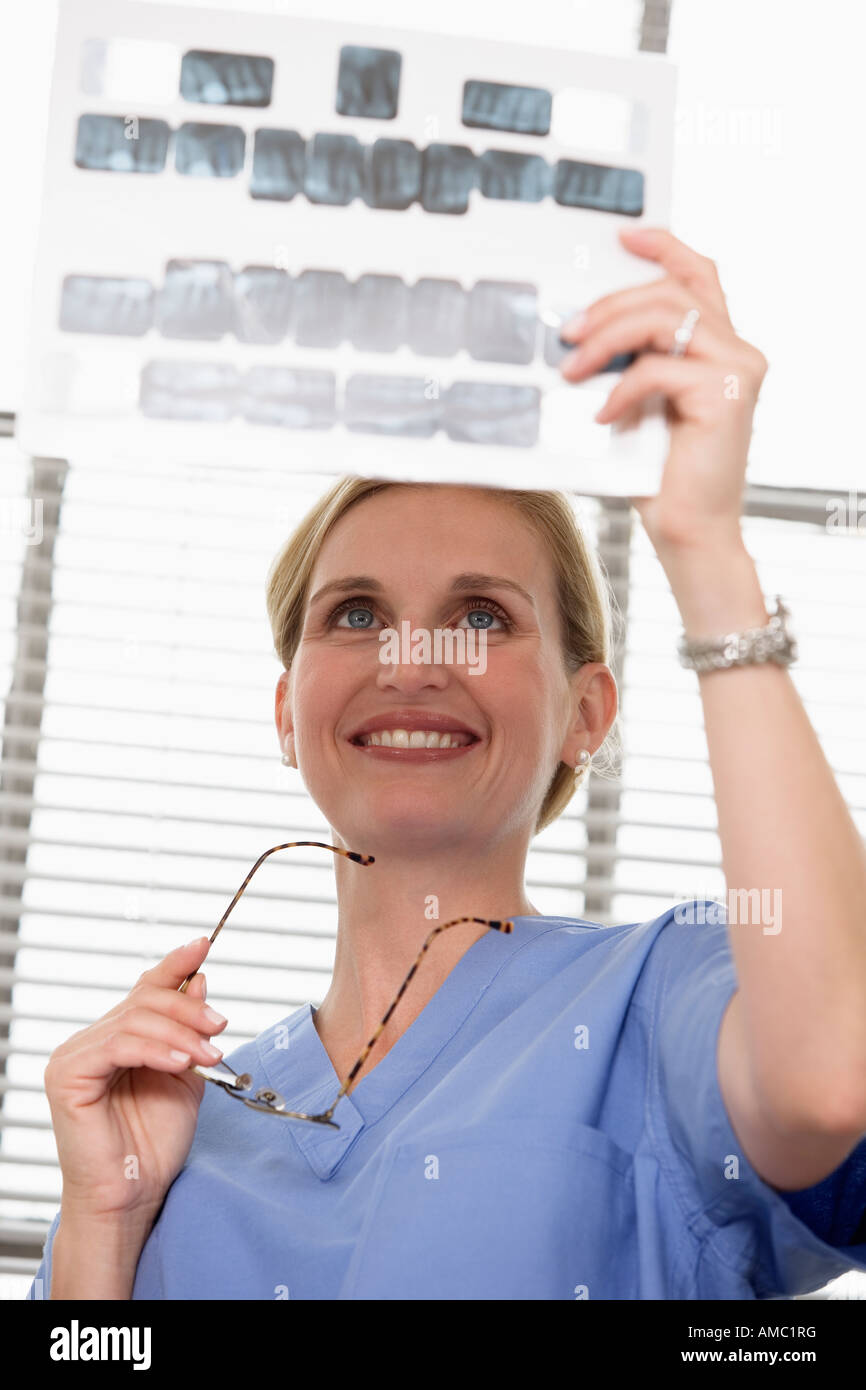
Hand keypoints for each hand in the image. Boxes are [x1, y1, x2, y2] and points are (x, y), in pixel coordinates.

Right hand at [43, 937, 225, 1225]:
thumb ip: (190, 1031)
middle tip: (221, 1027)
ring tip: (210, 1056)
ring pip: (135, 1019)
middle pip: (145, 999)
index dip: (175, 963)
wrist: (132, 1194)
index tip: (205, 943)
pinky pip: (118, 1045)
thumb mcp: (186, 1076)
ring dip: (182, 1032)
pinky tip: (182, 1062)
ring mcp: (74, 1055)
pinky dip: (156, 1048)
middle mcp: (91, 1040)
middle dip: (189, 1008)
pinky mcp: (67, 1075)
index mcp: (117, 1038)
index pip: (145, 989)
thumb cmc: (154, 1144)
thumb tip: (199, 980)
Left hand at [559, 226, 768, 557]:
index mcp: (721, 346)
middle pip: (671, 293)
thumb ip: (629, 362)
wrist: (688, 533)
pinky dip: (621, 389)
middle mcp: (739, 350)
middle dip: (610, 306)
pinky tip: (603, 415)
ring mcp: (738, 370)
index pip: (700, 275)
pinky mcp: (726, 395)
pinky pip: (659, 368)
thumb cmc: (659, 475)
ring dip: (607, 340)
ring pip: (665, 319)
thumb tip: (576, 330)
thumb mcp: (639, 404)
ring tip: (572, 369)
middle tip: (568, 331)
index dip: (664, 247)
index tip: (623, 237)